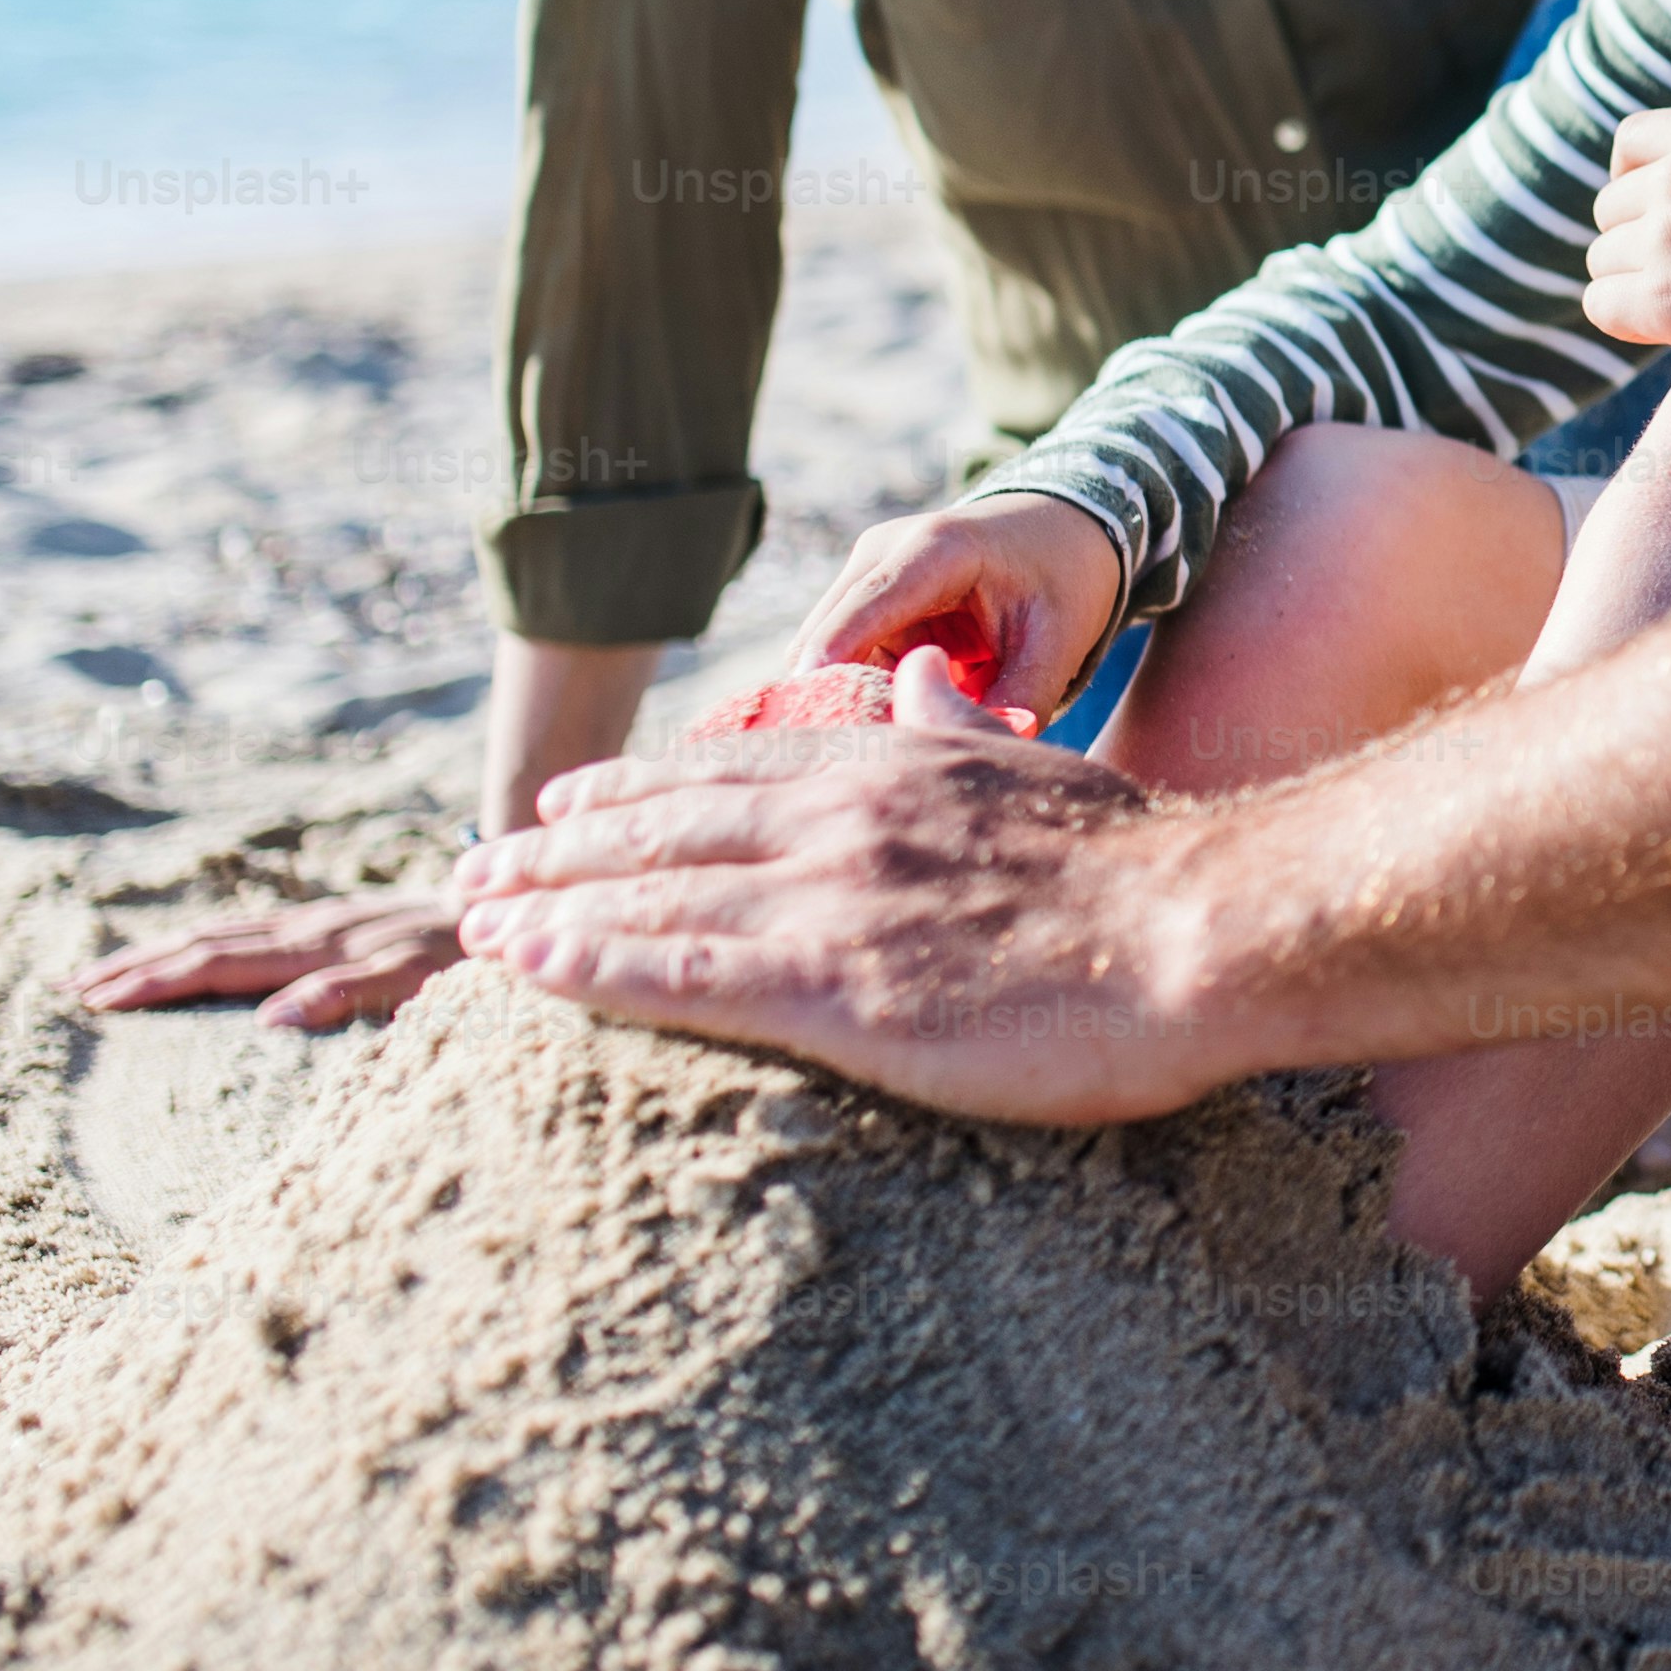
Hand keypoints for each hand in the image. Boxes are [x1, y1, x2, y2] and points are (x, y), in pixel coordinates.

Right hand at [65, 881, 464, 1029]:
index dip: (155, 982)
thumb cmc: (471, 958)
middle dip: (136, 969)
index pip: (217, 964)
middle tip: (68, 994)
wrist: (517, 906)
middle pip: (205, 947)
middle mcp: (310, 928)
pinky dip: (202, 946)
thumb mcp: (419, 981)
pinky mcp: (332, 923)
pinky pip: (251, 934)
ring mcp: (319, 921)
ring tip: (97, 977)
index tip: (96, 1002)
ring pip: (220, 935)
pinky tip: (177, 960)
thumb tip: (271, 1020)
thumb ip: (350, 994)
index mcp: (319, 947)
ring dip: (158, 955)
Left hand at [448, 649, 1211, 1121]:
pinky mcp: (833, 988)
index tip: (568, 802)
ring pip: (650, 895)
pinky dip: (587, 967)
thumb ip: (965, 734)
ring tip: (468, 919)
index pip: (734, 770)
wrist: (1201, 927)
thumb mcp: (1044, 773)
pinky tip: (522, 971)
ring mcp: (830, 900)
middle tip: (477, 865)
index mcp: (893, 770)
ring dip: (546, 904)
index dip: (638, 788)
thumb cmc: (1146, 869)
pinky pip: (678, 974)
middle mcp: (840, 820)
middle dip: (559, 847)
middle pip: (666, 827)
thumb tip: (928, 682)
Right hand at [789, 490, 1124, 721]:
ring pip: (824, 656)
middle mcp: (886, 554)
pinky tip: (897, 727)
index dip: (834, 653)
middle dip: (839, 700)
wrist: (1060, 534)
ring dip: (851, 703)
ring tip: (895, 748)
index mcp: (938, 548)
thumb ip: (1022, 700)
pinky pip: (841, 662)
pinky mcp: (863, 604)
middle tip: (873, 762)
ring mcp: (867, 576)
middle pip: (827, 638)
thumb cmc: (1063, 580)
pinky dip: (861, 696)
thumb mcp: (1059, 641)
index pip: (869, 603)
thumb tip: (973, 751)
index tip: (805, 705)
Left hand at [1584, 108, 1670, 393]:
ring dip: (1634, 284)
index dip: (1633, 180)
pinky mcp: (1660, 298)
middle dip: (1636, 241)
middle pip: (1610, 209)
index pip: (1632, 142)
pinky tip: (1666, 331)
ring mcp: (1663, 235)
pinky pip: (1601, 306)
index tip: (1655, 213)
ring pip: (1603, 261)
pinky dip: (1624, 320)